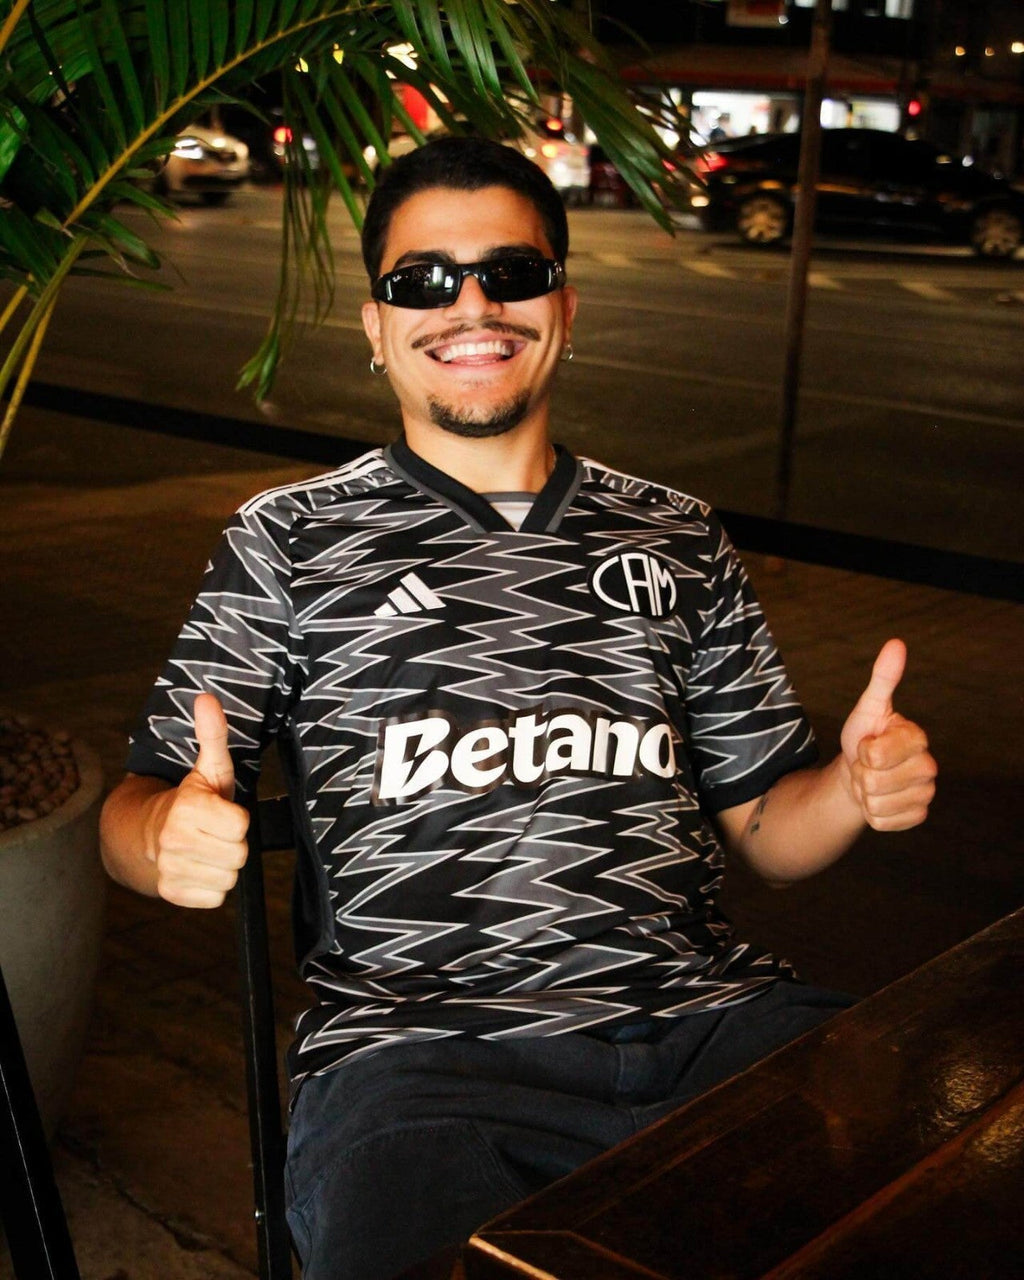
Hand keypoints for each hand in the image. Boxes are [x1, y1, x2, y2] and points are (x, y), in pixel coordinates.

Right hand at [153, 693, 248, 907]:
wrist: (147, 834)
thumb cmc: (192, 799)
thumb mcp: (208, 767)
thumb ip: (213, 734)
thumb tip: (207, 697)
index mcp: (187, 808)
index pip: (241, 824)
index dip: (237, 818)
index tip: (221, 811)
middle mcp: (174, 840)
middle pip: (239, 855)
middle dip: (233, 843)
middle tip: (216, 831)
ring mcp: (171, 869)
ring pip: (229, 878)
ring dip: (224, 865)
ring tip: (208, 848)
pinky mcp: (172, 893)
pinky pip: (216, 897)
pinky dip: (212, 886)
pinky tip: (199, 867)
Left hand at [840, 639, 936, 831]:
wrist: (860, 773)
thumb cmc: (864, 738)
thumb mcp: (867, 708)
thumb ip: (883, 679)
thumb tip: (896, 644)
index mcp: (917, 738)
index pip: (876, 753)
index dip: (862, 751)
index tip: (868, 743)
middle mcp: (928, 766)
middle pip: (875, 782)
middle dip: (861, 774)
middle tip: (868, 765)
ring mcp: (925, 794)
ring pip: (877, 804)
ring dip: (864, 794)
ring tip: (871, 781)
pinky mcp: (917, 816)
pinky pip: (881, 822)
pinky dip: (870, 813)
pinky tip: (878, 800)